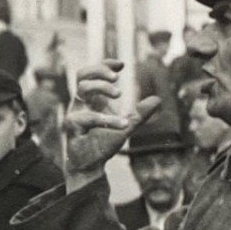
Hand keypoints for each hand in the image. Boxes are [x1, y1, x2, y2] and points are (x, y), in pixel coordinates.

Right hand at [65, 60, 160, 190]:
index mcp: (92, 99)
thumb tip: (157, 99)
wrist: (90, 165)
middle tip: (116, 78)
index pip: (92, 74)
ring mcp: (75, 113)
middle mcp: (82, 103)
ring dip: (102, 88)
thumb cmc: (103, 143)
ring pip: (82, 89)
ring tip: (119, 94)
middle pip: (83, 75)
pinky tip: (123, 124)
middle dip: (100, 71)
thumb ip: (140, 114)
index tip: (122, 64)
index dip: (104, 65)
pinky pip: (88, 117)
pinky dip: (107, 119)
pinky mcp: (73, 126)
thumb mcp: (126, 126)